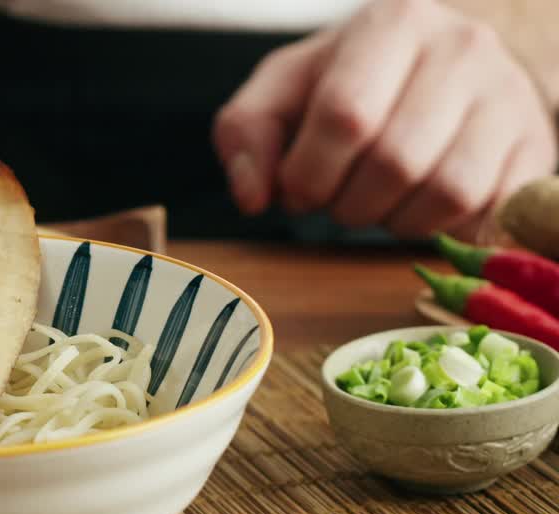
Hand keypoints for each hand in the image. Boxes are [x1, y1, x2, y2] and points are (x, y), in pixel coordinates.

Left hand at [214, 0, 556, 242]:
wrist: (441, 74)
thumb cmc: (350, 83)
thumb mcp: (283, 92)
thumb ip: (246, 134)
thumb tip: (253, 197)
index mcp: (393, 22)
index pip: (346, 114)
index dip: (309, 172)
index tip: (297, 187)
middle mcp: (463, 49)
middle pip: (395, 160)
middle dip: (346, 202)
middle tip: (335, 198)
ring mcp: (509, 98)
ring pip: (446, 193)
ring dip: (392, 220)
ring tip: (375, 201)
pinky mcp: (536, 149)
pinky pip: (484, 215)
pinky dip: (437, 230)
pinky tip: (415, 207)